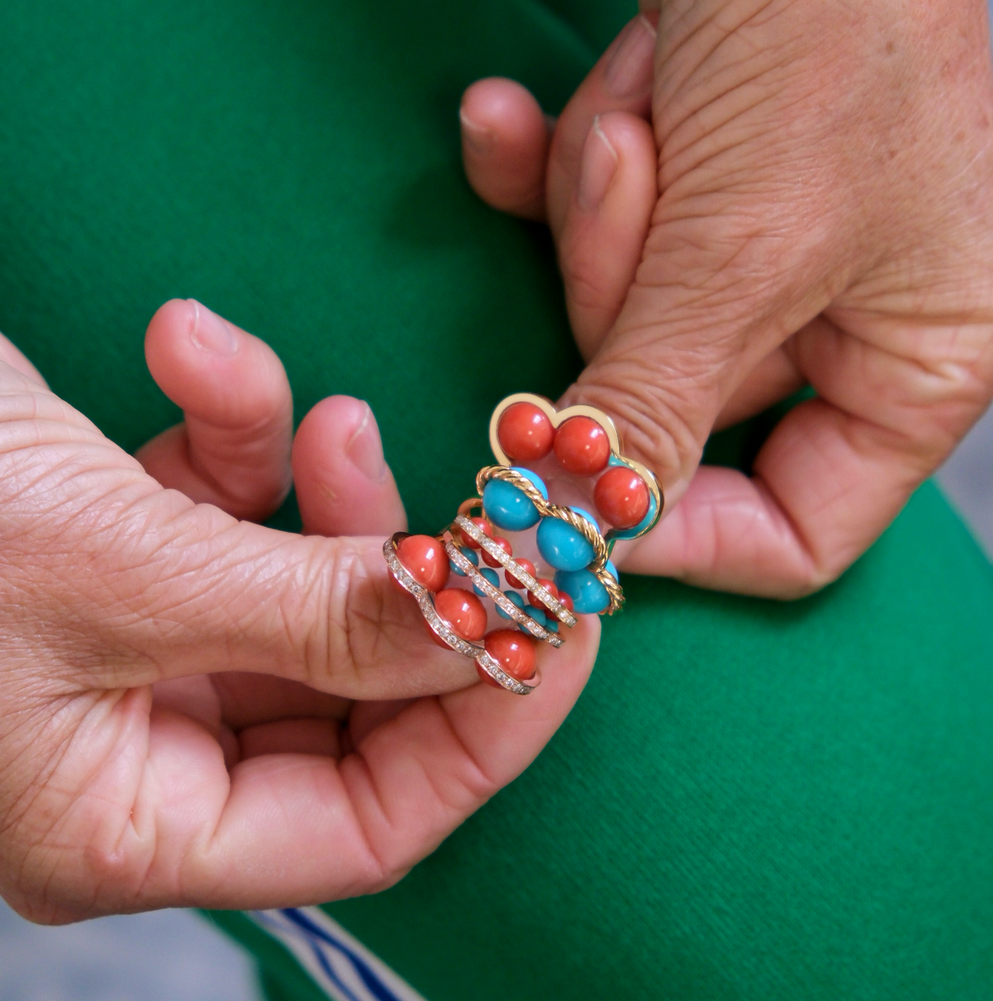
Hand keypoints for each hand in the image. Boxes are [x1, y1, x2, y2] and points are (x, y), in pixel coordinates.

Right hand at [0, 301, 597, 922]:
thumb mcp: (123, 572)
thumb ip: (322, 616)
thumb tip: (494, 628)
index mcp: (129, 827)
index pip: (371, 822)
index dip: (486, 725)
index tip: (563, 620)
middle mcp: (142, 756)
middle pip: (356, 703)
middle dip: (421, 594)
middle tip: (492, 510)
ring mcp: (138, 656)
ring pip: (307, 599)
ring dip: (332, 498)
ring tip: (329, 417)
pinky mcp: (129, 559)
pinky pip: (229, 511)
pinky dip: (235, 432)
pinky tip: (194, 352)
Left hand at [461, 2, 992, 596]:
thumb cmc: (836, 31)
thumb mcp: (748, 251)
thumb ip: (660, 408)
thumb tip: (582, 532)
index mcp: (917, 365)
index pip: (790, 533)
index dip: (678, 531)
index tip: (576, 497)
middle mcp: (844, 323)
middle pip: (676, 409)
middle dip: (624, 296)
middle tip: (635, 179)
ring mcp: (761, 255)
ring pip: (618, 316)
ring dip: (599, 207)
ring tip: (645, 104)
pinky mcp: (691, 188)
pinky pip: (583, 228)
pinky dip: (545, 167)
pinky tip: (501, 117)